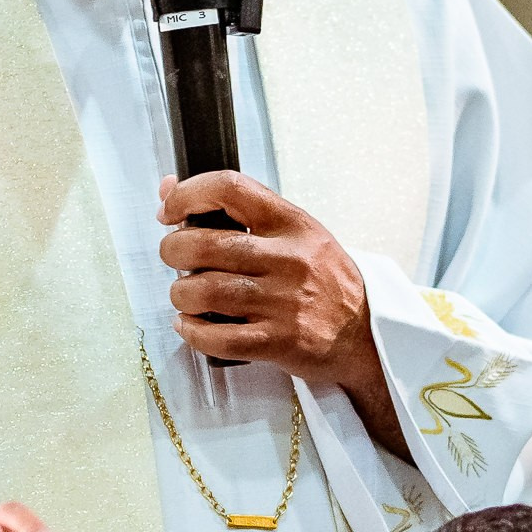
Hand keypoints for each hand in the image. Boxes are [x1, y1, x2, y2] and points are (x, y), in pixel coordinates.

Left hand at [158, 173, 402, 456]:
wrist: (365, 335)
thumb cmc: (323, 281)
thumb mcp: (294, 234)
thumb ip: (237, 212)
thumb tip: (167, 189)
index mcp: (292, 224)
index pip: (230, 188)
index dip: (187, 194)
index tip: (170, 210)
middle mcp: (289, 260)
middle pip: (204, 245)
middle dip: (173, 251)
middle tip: (174, 257)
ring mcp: (285, 303)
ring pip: (204, 292)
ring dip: (180, 294)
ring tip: (185, 295)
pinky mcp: (279, 342)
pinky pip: (217, 337)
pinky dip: (192, 331)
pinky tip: (190, 325)